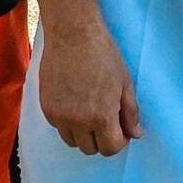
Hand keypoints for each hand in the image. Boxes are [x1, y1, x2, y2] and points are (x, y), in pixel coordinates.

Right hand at [40, 14, 140, 156]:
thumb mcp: (125, 82)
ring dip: (84, 133)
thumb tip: (136, 134)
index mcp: (101, 116)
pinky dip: (68, 122)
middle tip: (107, 119)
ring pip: (72, 141)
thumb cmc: (103, 54)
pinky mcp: (46, 107)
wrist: (73, 34)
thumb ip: (130, 112)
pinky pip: (59, 127)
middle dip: (102, 138)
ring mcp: (59, 115)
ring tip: (90, 111)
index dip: (119, 141)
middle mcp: (78, 121)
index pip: (110, 148)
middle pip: (90, 149)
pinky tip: (75, 102)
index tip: (120, 129)